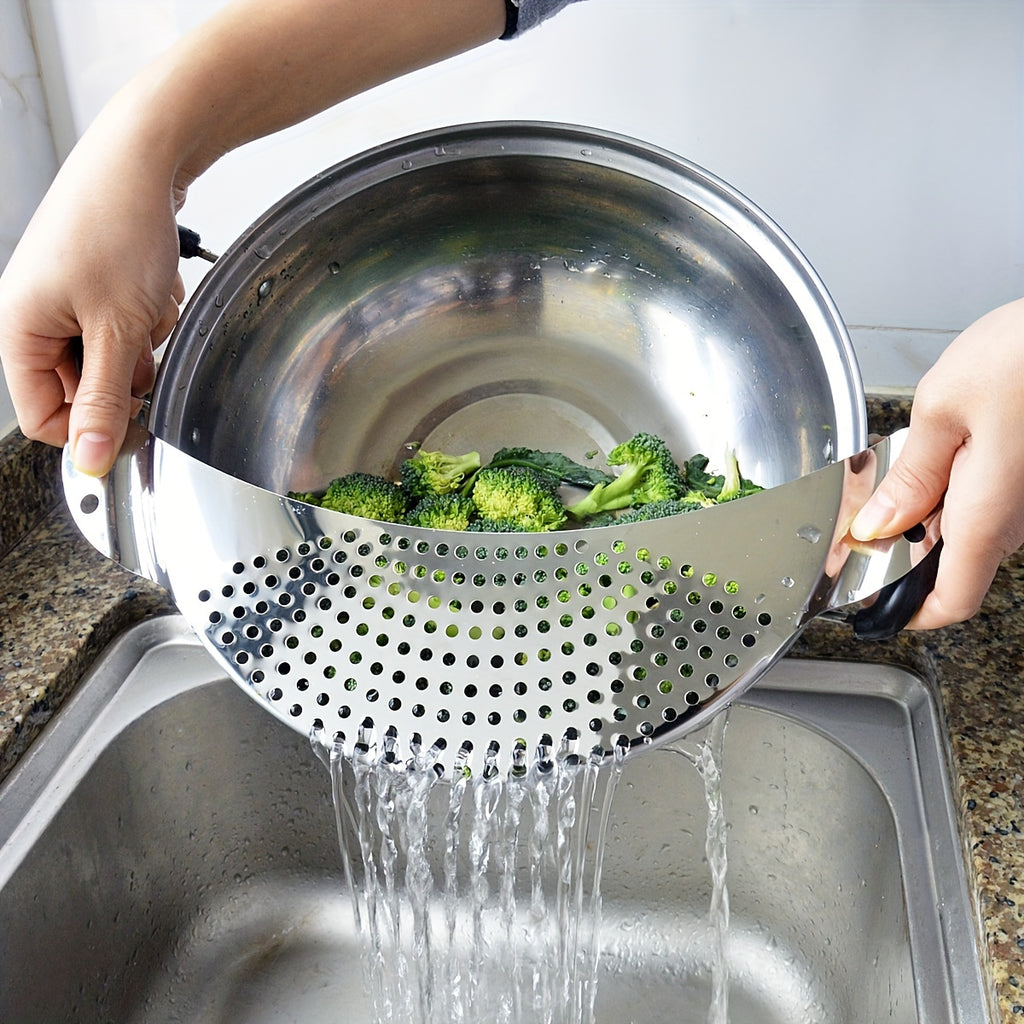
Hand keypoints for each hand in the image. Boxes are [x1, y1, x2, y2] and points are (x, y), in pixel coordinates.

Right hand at [0, 105, 184, 475]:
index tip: (135, 426)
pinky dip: (148, 313)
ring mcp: (64, 296)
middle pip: (84, 385)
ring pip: (113, 355)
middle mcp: (33, 314)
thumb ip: (106, 400)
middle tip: (143, 340)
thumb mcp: (118, 329)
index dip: (91, 429)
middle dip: (126, 370)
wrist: (144, 157)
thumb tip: (91, 458)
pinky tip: (154, 283)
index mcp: (18, 329)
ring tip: (149, 302)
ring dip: (142, 339)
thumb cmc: (119, 227)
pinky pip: (126, 324)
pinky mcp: (93, 282)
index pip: (44, 416)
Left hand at [851, 297, 1023, 627]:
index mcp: (985, 515)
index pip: (952, 602)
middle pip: (951, 565)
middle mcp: (1013, 518)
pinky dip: (948, 487)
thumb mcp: (942, 411)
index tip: (869, 602)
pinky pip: (982, 500)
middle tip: (864, 510)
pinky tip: (935, 446)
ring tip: (900, 465)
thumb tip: (876, 526)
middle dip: (902, 546)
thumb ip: (908, 476)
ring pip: (965, 529)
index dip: (908, 613)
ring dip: (924, 510)